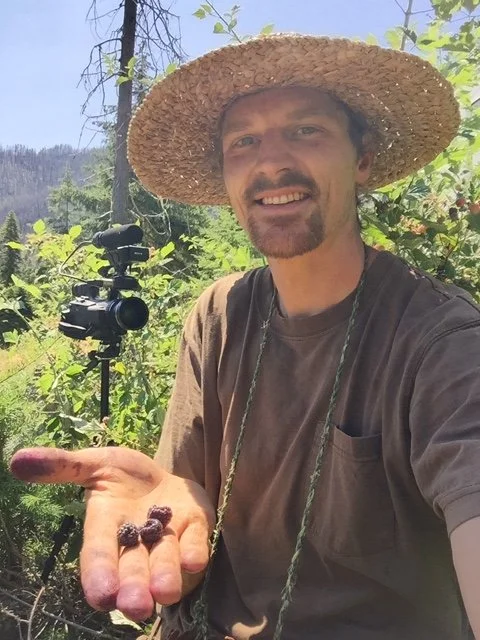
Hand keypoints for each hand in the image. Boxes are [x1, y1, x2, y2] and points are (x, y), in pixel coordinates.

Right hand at [10, 446, 214, 620]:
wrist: (163, 475)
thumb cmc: (123, 476)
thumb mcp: (95, 464)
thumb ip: (63, 466)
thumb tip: (17, 460)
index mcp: (106, 526)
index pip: (99, 554)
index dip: (99, 574)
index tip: (101, 596)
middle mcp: (137, 540)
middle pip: (134, 568)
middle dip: (134, 588)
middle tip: (136, 606)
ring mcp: (168, 536)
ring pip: (165, 562)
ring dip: (165, 577)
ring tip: (165, 593)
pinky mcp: (196, 527)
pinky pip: (196, 543)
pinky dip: (195, 551)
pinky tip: (196, 561)